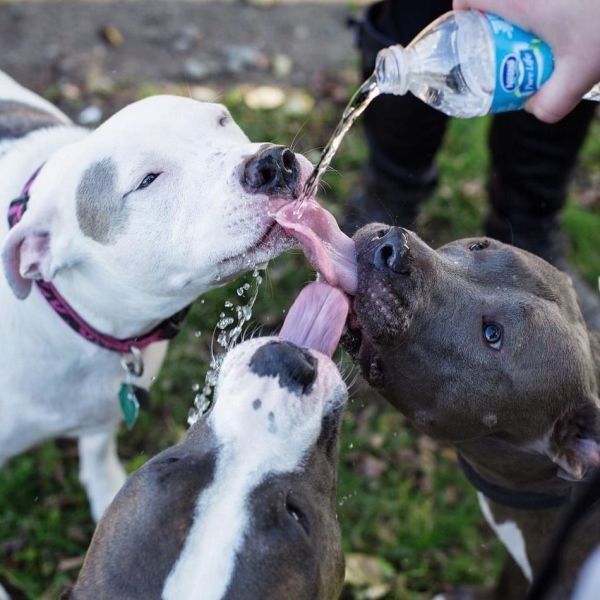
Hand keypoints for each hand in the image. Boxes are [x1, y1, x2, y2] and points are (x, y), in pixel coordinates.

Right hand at [453, 0, 599, 121]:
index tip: (470, 33)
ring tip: (535, 30)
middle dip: (492, 16)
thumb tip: (532, 108)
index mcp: (518, 0)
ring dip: (519, 9)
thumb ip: (552, 102)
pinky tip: (564, 16)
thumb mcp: (581, 73)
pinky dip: (540, 5)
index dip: (462, 13)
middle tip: (503, 41)